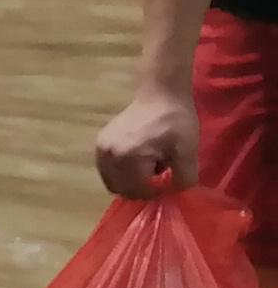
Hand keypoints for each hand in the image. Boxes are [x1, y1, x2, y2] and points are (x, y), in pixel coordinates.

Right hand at [98, 84, 198, 198]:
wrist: (160, 94)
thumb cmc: (175, 122)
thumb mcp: (188, 152)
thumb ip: (183, 179)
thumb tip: (172, 193)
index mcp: (130, 158)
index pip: (138, 191)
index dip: (155, 192)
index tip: (167, 183)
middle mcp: (109, 155)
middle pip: (121, 189)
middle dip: (139, 189)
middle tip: (155, 179)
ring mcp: (101, 148)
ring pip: (111, 181)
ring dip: (128, 181)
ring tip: (145, 168)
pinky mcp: (100, 142)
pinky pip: (106, 169)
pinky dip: (120, 171)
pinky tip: (136, 160)